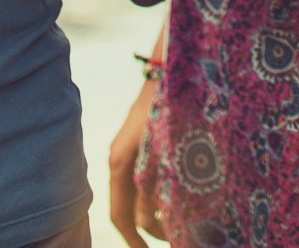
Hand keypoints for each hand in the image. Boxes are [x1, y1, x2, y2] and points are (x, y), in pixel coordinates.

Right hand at [108, 68, 165, 244]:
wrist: (170, 67)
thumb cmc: (171, 107)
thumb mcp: (164, 152)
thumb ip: (157, 186)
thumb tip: (154, 219)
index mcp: (122, 164)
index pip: (121, 216)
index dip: (136, 239)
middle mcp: (118, 160)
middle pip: (129, 209)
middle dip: (151, 229)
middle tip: (178, 239)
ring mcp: (124, 151)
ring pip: (135, 195)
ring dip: (155, 212)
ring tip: (180, 223)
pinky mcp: (134, 143)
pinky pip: (138, 180)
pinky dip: (154, 194)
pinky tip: (175, 197)